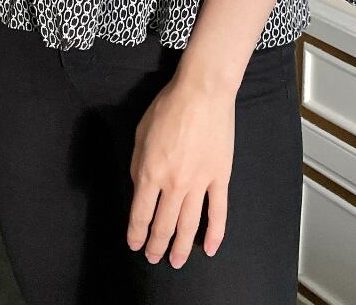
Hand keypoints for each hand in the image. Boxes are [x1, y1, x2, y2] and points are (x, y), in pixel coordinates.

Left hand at [127, 72, 234, 267]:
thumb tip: (140, 185)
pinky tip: (211, 248)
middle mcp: (174, 184)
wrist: (202, 93)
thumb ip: (138, 164)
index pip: (140, 214)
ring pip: (189, 225)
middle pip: (164, 225)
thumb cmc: (169, 107)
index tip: (135, 244)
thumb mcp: (141, 133)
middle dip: (156, 245)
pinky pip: (219, 212)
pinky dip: (215, 234)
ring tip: (177, 261)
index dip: (136, 233)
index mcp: (150, 172)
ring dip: (181, 247)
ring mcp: (199, 183)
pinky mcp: (220, 178)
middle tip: (153, 256)